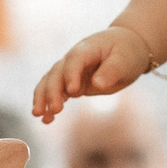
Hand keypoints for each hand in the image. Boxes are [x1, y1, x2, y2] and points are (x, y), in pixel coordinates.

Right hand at [33, 25, 154, 121]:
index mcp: (87, 49)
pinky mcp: (71, 82)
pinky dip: (49, 104)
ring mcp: (70, 70)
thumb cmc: (127, 52)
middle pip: (57, 72)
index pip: (75, 60)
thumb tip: (98, 84)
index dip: (71, 74)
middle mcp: (74, 58)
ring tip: (39, 115)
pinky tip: (46, 120)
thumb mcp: (125, 60)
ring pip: (50, 81)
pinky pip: (56, 92)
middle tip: (54, 110)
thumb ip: (112, 70)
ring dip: (43, 97)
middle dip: (53, 91)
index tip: (73, 92)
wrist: (126, 47)